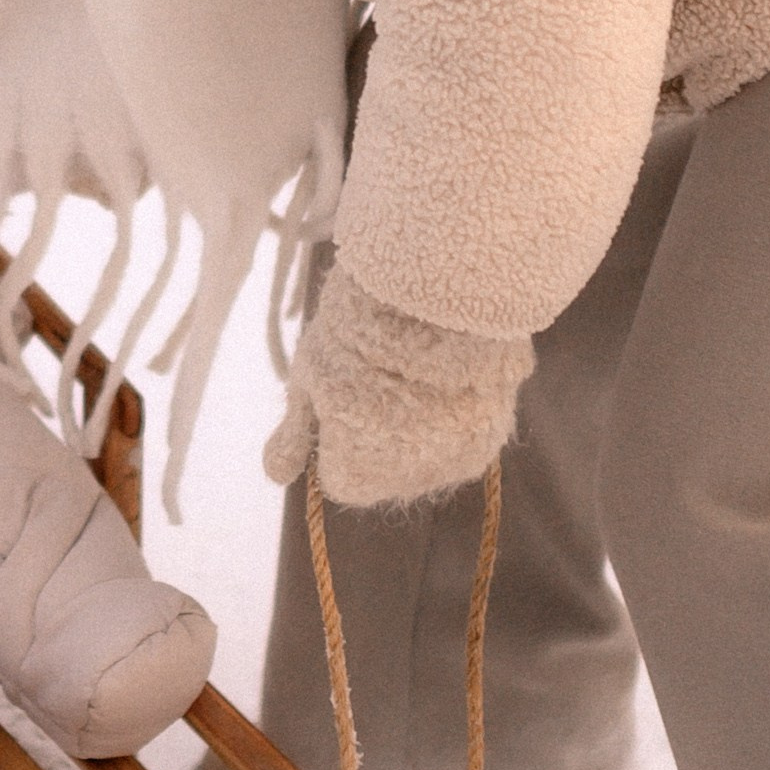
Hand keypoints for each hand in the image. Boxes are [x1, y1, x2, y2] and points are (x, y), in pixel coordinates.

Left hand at [266, 266, 530, 508]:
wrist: (436, 289)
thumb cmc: (356, 328)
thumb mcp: (309, 374)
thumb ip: (295, 433)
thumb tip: (276, 475)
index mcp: (357, 470)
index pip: (343, 480)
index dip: (338, 440)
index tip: (344, 399)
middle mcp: (410, 480)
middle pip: (387, 477)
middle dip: (379, 441)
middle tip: (381, 381)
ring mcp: (456, 460)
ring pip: (427, 461)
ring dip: (421, 433)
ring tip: (417, 375)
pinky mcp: (493, 437)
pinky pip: (464, 443)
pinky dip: (456, 419)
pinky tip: (448, 379)